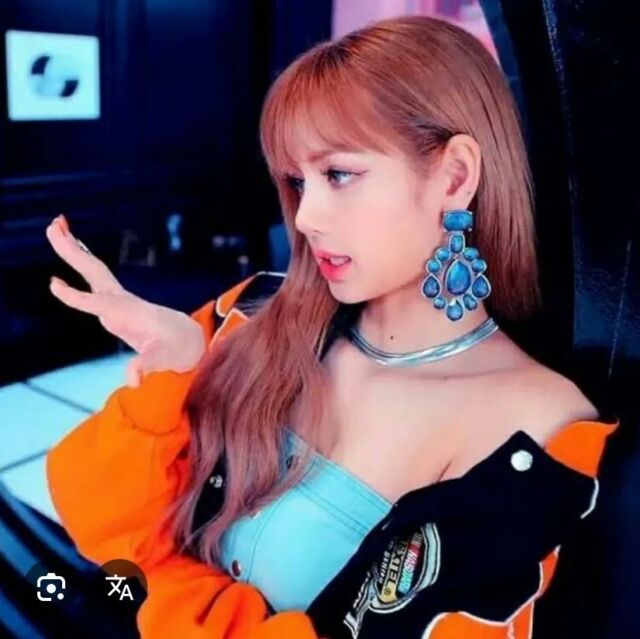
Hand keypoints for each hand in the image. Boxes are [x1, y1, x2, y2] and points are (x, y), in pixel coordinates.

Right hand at [46, 215, 205, 387]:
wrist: (189, 339)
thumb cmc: (177, 349)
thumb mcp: (163, 360)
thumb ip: (146, 366)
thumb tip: (133, 381)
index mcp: (131, 313)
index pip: (100, 303)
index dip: (78, 297)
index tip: (54, 285)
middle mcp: (123, 301)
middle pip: (96, 273)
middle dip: (74, 253)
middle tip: (53, 227)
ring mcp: (118, 299)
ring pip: (93, 270)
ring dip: (74, 250)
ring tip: (55, 226)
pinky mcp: (115, 302)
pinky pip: (93, 277)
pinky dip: (80, 261)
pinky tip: (70, 248)